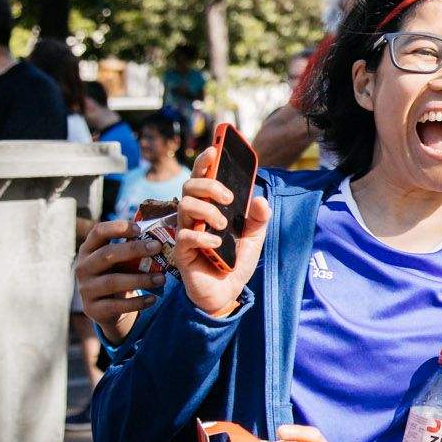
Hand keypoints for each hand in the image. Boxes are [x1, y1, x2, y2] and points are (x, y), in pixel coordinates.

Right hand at [74, 217, 161, 343]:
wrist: (107, 308)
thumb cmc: (118, 274)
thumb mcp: (121, 260)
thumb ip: (132, 246)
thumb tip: (165, 228)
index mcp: (89, 250)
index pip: (98, 232)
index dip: (117, 227)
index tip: (139, 228)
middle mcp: (83, 267)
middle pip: (106, 255)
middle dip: (133, 249)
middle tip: (158, 247)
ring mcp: (86, 289)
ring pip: (113, 282)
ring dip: (140, 279)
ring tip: (162, 278)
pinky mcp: (93, 309)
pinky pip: (116, 305)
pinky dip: (137, 303)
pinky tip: (153, 299)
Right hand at [171, 146, 269, 316]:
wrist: (227, 292)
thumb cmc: (235, 261)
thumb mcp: (255, 238)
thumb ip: (259, 218)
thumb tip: (259, 199)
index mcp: (210, 208)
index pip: (202, 178)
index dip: (205, 162)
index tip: (214, 149)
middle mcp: (194, 217)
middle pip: (189, 186)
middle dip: (210, 185)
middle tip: (229, 198)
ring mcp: (185, 232)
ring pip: (185, 206)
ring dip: (208, 210)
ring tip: (224, 224)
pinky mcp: (181, 252)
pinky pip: (185, 236)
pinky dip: (203, 237)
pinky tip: (217, 243)